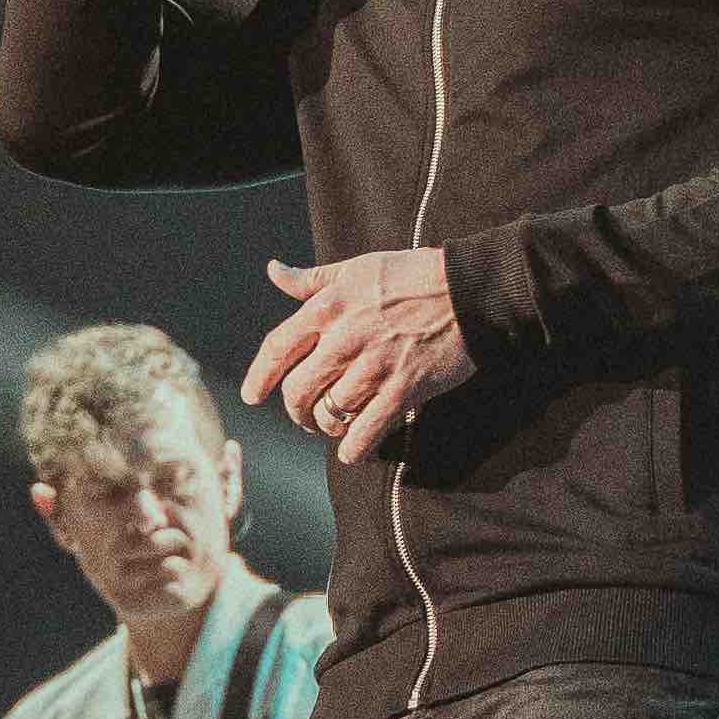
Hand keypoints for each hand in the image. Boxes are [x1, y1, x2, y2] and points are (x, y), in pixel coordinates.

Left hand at [246, 248, 470, 461]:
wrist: (467, 290)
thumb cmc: (411, 275)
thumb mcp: (355, 267)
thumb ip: (311, 279)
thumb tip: (274, 271)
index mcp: (328, 307)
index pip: (277, 348)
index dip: (259, 377)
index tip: (251, 396)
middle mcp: (344, 338)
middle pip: (298, 390)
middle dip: (296, 410)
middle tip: (304, 416)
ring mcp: (374, 366)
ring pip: (330, 413)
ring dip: (326, 427)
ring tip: (333, 426)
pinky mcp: (403, 389)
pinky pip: (366, 431)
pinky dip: (354, 448)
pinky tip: (353, 451)